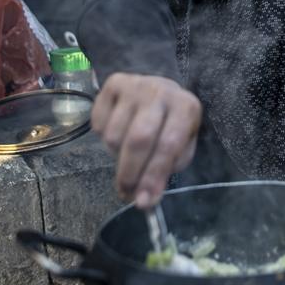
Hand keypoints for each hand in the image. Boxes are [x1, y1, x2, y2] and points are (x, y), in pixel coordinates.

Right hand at [91, 73, 201, 208]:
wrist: (157, 88)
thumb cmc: (170, 124)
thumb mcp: (180, 146)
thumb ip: (165, 171)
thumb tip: (144, 199)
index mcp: (186, 107)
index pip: (168, 145)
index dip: (154, 176)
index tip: (144, 202)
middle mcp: (161, 92)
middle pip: (139, 139)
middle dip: (130, 172)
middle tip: (125, 191)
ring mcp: (135, 85)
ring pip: (114, 134)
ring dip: (115, 154)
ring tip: (126, 152)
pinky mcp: (113, 83)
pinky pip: (98, 123)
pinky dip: (103, 136)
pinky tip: (118, 130)